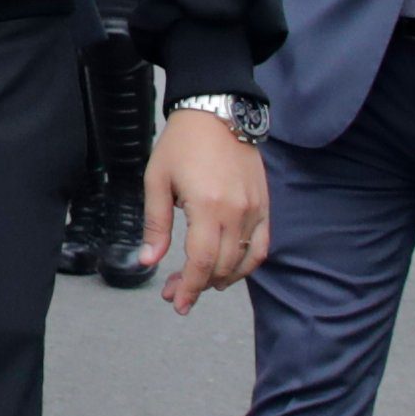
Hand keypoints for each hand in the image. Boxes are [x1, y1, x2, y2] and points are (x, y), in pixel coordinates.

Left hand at [140, 107, 270, 313]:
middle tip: (176, 294)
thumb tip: (149, 261)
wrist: (217, 112)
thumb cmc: (182, 144)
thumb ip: (155, 225)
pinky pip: (262, 245)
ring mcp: (255, 209)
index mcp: (207, 207)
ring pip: (244, 260)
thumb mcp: (157, 181)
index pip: (201, 262)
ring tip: (199, 283)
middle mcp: (237, 212)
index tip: (177, 303)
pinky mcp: (265, 204)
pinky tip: (228, 270)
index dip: (189, 288)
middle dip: (198, 286)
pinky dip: (247, 264)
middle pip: (221, 266)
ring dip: (222, 278)